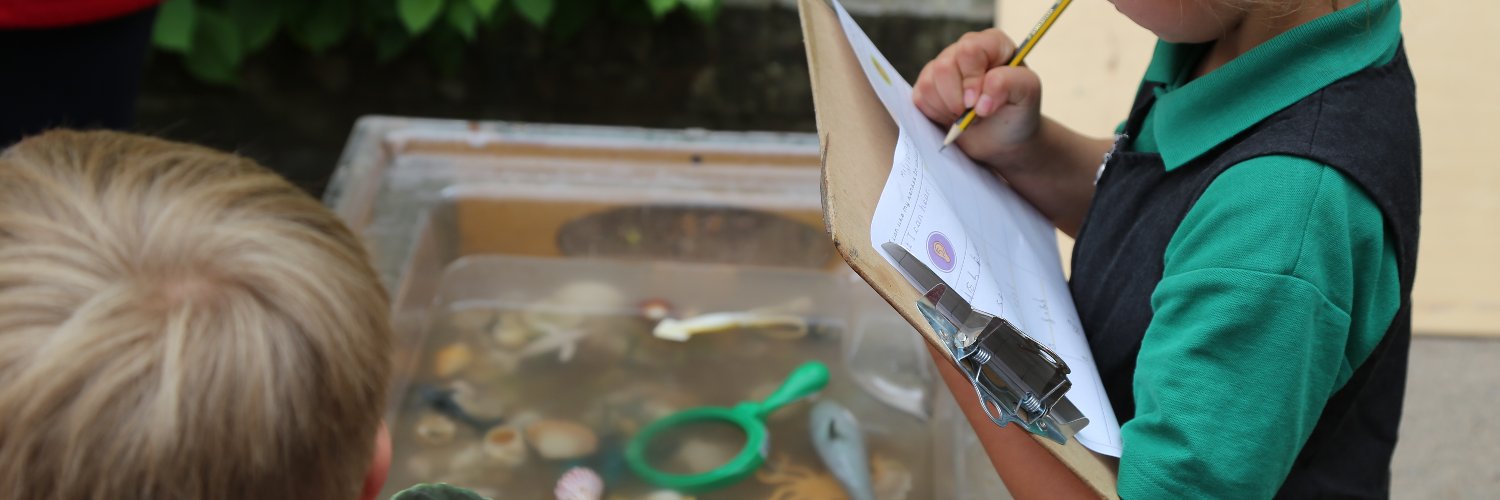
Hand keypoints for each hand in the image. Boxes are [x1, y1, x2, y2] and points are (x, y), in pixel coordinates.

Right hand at [913, 29, 1043, 163]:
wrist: (1003, 138)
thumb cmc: (1017, 111)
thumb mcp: (1028, 94)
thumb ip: (1011, 83)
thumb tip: (981, 97)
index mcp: (992, 44)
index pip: (970, 49)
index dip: (972, 79)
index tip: (979, 104)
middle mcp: (965, 51)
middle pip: (945, 66)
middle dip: (958, 98)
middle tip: (974, 114)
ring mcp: (944, 67)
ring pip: (929, 82)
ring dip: (948, 108)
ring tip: (966, 116)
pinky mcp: (927, 86)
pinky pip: (919, 97)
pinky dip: (935, 113)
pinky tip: (952, 117)